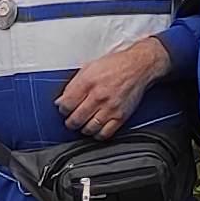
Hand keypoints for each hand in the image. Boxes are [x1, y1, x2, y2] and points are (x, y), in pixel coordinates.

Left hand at [54, 36, 169, 136]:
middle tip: (71, 120)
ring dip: (83, 129)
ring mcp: (110, 108)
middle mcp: (99, 96)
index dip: (62, 110)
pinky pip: (105, 133)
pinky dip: (98, 134)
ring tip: (83, 124)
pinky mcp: (121, 116)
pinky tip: (96, 129)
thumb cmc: (115, 65)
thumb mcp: (89, 68)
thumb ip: (73, 85)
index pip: (66, 105)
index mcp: (88, 82)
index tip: (64, 110)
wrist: (138, 67)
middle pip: (76, 119)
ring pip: (89, 129)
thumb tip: (61, 100)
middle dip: (70, 122)